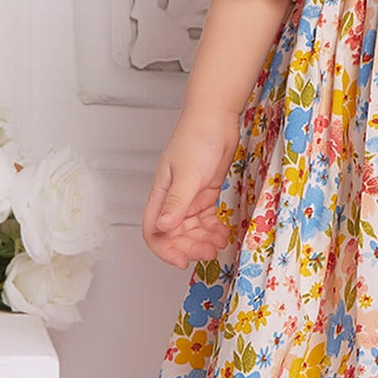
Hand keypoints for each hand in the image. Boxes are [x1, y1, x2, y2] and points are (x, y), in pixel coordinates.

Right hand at [142, 107, 241, 268]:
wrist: (217, 116)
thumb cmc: (198, 139)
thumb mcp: (188, 173)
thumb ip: (177, 202)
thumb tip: (163, 227)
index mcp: (161, 194)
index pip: (154, 231)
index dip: (164, 249)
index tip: (182, 261)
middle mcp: (173, 198)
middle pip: (174, 234)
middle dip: (189, 247)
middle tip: (209, 253)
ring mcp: (189, 196)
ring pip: (191, 229)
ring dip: (203, 240)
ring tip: (219, 244)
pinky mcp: (205, 192)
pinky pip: (205, 219)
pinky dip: (213, 229)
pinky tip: (223, 233)